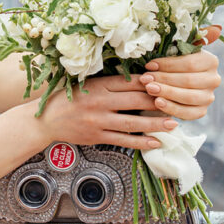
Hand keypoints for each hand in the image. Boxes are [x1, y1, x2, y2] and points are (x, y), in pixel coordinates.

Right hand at [24, 72, 178, 151]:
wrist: (46, 120)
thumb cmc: (68, 98)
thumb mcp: (86, 83)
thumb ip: (109, 83)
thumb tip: (139, 80)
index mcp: (98, 85)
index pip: (128, 82)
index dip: (149, 83)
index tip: (165, 83)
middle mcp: (100, 102)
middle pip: (135, 101)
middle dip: (158, 102)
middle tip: (177, 102)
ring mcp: (99, 121)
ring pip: (132, 123)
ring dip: (155, 124)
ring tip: (173, 124)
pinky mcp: (97, 137)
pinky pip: (123, 140)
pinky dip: (140, 142)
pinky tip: (155, 142)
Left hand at [137, 24, 220, 121]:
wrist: (172, 82)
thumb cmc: (172, 62)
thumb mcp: (178, 49)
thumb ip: (191, 38)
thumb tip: (217, 28)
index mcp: (210, 61)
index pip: (189, 63)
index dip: (168, 65)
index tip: (149, 65)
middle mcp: (214, 79)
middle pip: (188, 81)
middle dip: (164, 80)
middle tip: (145, 79)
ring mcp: (209, 97)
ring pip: (188, 97)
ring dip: (167, 93)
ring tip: (149, 89)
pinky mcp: (202, 111)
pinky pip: (189, 113)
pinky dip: (172, 108)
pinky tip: (158, 103)